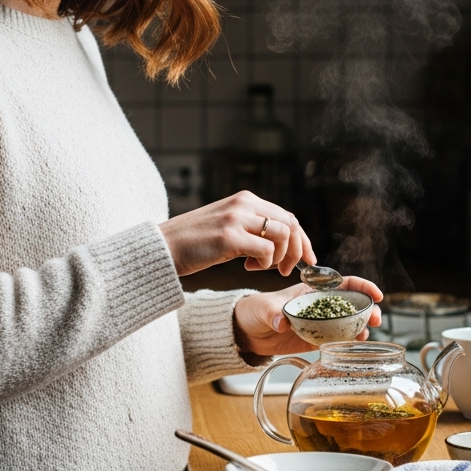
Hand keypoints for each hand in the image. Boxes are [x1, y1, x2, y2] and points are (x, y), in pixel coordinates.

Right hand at [158, 191, 313, 276]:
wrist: (162, 248)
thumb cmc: (194, 243)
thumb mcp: (227, 226)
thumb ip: (252, 227)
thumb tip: (282, 244)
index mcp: (245, 199)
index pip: (287, 216)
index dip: (303, 239)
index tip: (308, 259)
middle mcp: (243, 204)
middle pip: (291, 223)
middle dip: (298, 250)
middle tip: (287, 270)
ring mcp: (236, 219)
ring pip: (283, 234)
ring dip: (280, 257)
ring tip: (262, 268)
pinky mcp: (228, 237)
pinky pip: (266, 249)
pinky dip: (264, 262)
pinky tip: (247, 267)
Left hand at [233, 277, 384, 356]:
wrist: (245, 331)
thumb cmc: (254, 310)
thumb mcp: (264, 307)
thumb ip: (274, 313)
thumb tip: (282, 322)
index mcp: (312, 291)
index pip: (344, 284)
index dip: (363, 286)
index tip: (376, 294)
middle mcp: (320, 306)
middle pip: (351, 304)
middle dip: (368, 309)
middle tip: (376, 319)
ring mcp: (319, 323)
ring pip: (348, 323)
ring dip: (361, 327)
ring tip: (366, 334)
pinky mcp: (315, 340)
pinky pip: (336, 340)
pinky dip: (348, 342)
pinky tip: (354, 345)